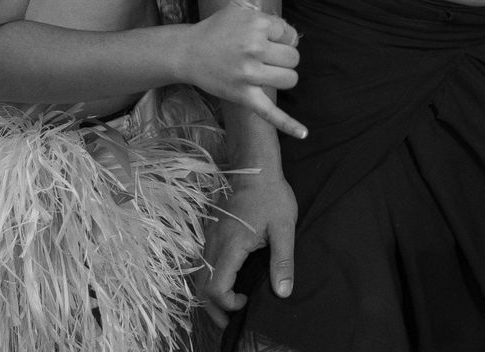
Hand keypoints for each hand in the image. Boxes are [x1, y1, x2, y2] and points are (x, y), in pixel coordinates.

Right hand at [185, 0, 306, 136]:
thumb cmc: (218, 27)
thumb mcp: (239, 3)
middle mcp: (253, 49)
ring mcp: (248, 75)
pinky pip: (271, 113)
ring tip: (267, 72)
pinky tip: (304, 133)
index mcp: (256, 25)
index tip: (264, 38)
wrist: (188, 52)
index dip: (282, 38)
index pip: (290, 35)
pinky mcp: (244, 97)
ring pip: (289, 79)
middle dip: (284, 58)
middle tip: (265, 56)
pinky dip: (288, 124)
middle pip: (294, 59)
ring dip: (284, 77)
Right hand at [199, 174, 297, 323]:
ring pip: (200, 276)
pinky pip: (204, 263)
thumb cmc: (271, 195)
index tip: (247, 301)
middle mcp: (213, 244)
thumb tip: (282, 292)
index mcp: (230, 246)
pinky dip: (211, 279)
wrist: (255, 166)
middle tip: (233, 319)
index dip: (228, 303)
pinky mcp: (211, 232)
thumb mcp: (283, 228)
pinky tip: (228, 281)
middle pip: (202, 287)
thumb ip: (282, 262)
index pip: (216, 288)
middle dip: (214, 308)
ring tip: (230, 304)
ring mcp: (209, 237)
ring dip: (211, 295)